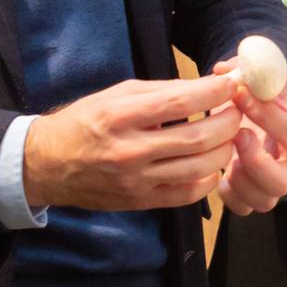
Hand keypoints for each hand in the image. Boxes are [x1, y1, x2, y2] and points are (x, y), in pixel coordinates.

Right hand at [23, 75, 242, 210]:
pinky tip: (210, 163)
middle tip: (237, 110)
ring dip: (225, 148)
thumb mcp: (117, 94)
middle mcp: (130, 151)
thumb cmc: (85, 121)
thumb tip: (207, 86)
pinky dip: (208, 178)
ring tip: (228, 134)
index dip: (214, 93)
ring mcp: (137, 181)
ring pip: (200, 167)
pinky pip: (188, 194)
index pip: (180, 102)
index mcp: (121, 116)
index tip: (232, 84)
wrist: (49, 164)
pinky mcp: (142, 201)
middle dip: (228, 121)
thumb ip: (162, 91)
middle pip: (198, 137)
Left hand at [212, 57, 286, 215]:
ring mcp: (273, 179)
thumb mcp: (262, 69)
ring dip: (240, 181)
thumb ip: (248, 65)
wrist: (258, 103)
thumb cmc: (263, 87)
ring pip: (264, 201)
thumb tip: (224, 70)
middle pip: (283, 182)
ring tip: (227, 156)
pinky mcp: (253, 191)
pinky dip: (229, 194)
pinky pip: (243, 207)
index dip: (269, 117)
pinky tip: (222, 170)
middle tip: (238, 136)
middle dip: (256, 163)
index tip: (240, 95)